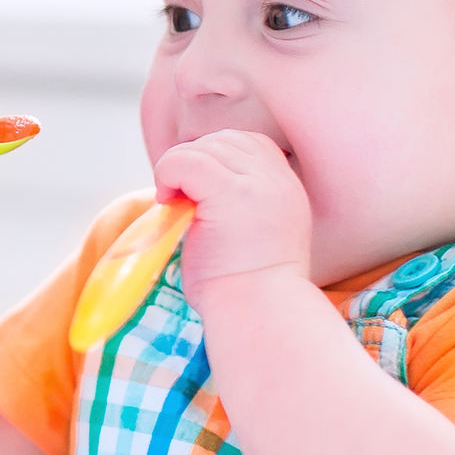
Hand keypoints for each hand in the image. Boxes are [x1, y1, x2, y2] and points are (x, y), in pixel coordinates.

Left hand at [156, 129, 313, 310]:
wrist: (258, 314)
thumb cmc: (247, 290)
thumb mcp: (256, 236)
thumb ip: (241, 203)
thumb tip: (195, 187)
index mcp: (287, 189)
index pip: (250, 144)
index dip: (216, 160)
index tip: (200, 194)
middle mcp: (278, 180)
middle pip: (225, 140)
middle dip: (195, 162)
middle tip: (182, 201)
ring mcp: (257, 184)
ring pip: (202, 148)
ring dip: (178, 170)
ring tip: (175, 205)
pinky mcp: (230, 192)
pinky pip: (185, 160)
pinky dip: (167, 173)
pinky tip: (167, 203)